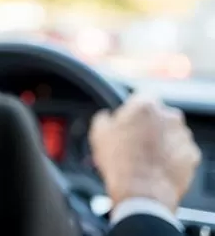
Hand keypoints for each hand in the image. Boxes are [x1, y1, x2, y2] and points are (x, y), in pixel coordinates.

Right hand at [89, 94, 200, 211]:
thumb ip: (104, 117)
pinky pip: (181, 151)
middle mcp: (169, 117)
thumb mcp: (98, 134)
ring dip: (161, 141)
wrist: (141, 194)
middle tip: (134, 141)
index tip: (128, 120)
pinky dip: (172, 156)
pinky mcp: (192, 155)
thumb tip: (106, 117)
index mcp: (146, 106)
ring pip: (171, 133)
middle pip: (159, 115)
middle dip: (149, 125)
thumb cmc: (120, 163)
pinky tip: (156, 166)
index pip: (142, 97)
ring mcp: (183, 136)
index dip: (133, 109)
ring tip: (145, 157)